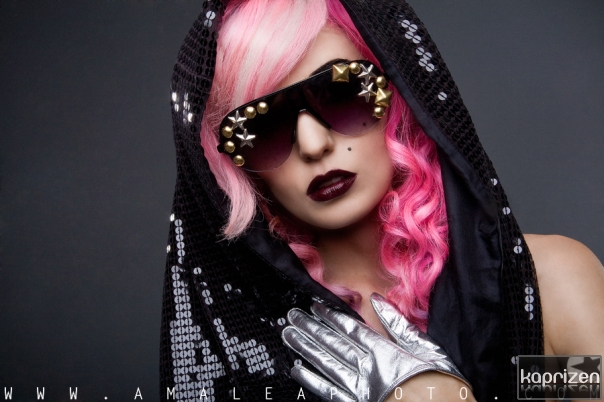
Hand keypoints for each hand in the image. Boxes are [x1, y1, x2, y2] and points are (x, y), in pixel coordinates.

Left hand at [281, 295, 469, 401]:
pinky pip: (330, 391)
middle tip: (292, 315)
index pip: (350, 329)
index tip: (314, 305)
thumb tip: (377, 299)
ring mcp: (359, 389)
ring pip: (327, 364)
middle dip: (311, 328)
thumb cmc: (440, 384)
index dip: (330, 316)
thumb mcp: (426, 347)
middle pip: (333, 343)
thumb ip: (398, 324)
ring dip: (306, 348)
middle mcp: (367, 368)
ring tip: (289, 335)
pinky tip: (298, 370)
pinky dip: (312, 380)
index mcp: (383, 351)